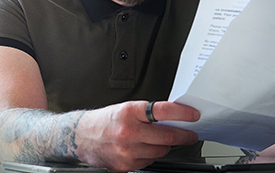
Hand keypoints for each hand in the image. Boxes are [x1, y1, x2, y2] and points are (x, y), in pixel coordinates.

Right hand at [74, 101, 199, 171]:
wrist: (81, 137)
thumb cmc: (105, 121)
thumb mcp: (125, 109)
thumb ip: (147, 114)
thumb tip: (173, 118)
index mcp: (129, 112)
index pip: (163, 111)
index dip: (182, 113)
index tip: (193, 115)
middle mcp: (128, 132)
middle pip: (167, 136)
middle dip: (183, 135)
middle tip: (191, 134)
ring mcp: (127, 151)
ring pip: (160, 152)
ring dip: (165, 147)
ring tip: (159, 140)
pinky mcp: (125, 165)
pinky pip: (148, 162)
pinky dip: (150, 157)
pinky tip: (142, 149)